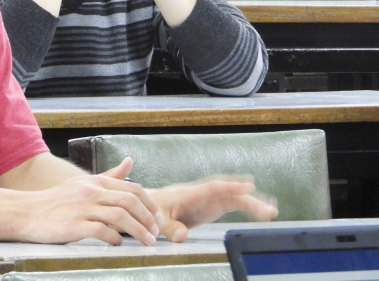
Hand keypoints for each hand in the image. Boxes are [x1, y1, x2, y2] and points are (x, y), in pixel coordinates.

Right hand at [12, 158, 164, 245]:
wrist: (27, 211)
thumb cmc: (57, 200)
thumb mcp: (83, 183)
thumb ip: (109, 176)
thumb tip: (130, 161)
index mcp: (94, 181)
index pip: (131, 188)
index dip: (149, 204)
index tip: (157, 218)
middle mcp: (90, 191)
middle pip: (129, 202)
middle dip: (148, 219)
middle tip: (155, 232)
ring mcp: (82, 208)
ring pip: (120, 217)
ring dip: (139, 231)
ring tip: (147, 242)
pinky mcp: (75, 225)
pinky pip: (103, 231)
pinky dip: (115, 239)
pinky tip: (118, 243)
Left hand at [148, 177, 278, 241]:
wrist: (150, 206)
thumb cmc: (153, 209)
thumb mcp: (158, 219)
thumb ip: (170, 227)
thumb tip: (182, 236)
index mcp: (189, 194)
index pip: (213, 187)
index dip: (230, 186)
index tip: (248, 186)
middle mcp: (202, 194)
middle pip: (229, 193)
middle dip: (248, 199)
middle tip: (268, 208)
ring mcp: (209, 199)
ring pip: (234, 198)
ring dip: (252, 203)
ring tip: (272, 212)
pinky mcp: (212, 207)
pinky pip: (233, 204)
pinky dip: (248, 207)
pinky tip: (262, 212)